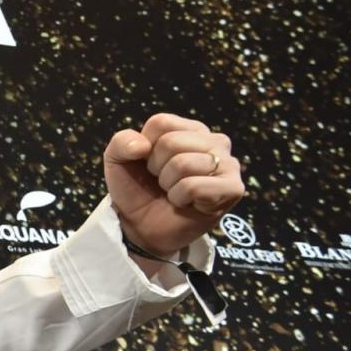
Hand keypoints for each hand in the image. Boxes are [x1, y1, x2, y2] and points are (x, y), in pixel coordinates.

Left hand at [104, 113, 243, 256]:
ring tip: (174, 191)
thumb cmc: (137, 189)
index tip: (148, 165)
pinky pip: (194, 186)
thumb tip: (142, 146)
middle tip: (162, 181)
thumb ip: (121, 141)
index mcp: (190, 129)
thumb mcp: (118, 160)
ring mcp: (228, 164)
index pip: (161, 123)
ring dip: (168, 184)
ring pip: (182, 164)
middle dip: (156, 167)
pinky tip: (187, 203)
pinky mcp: (233, 188)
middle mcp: (214, 141)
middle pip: (171, 142)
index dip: (144, 148)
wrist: (142, 226)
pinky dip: (179, 198)